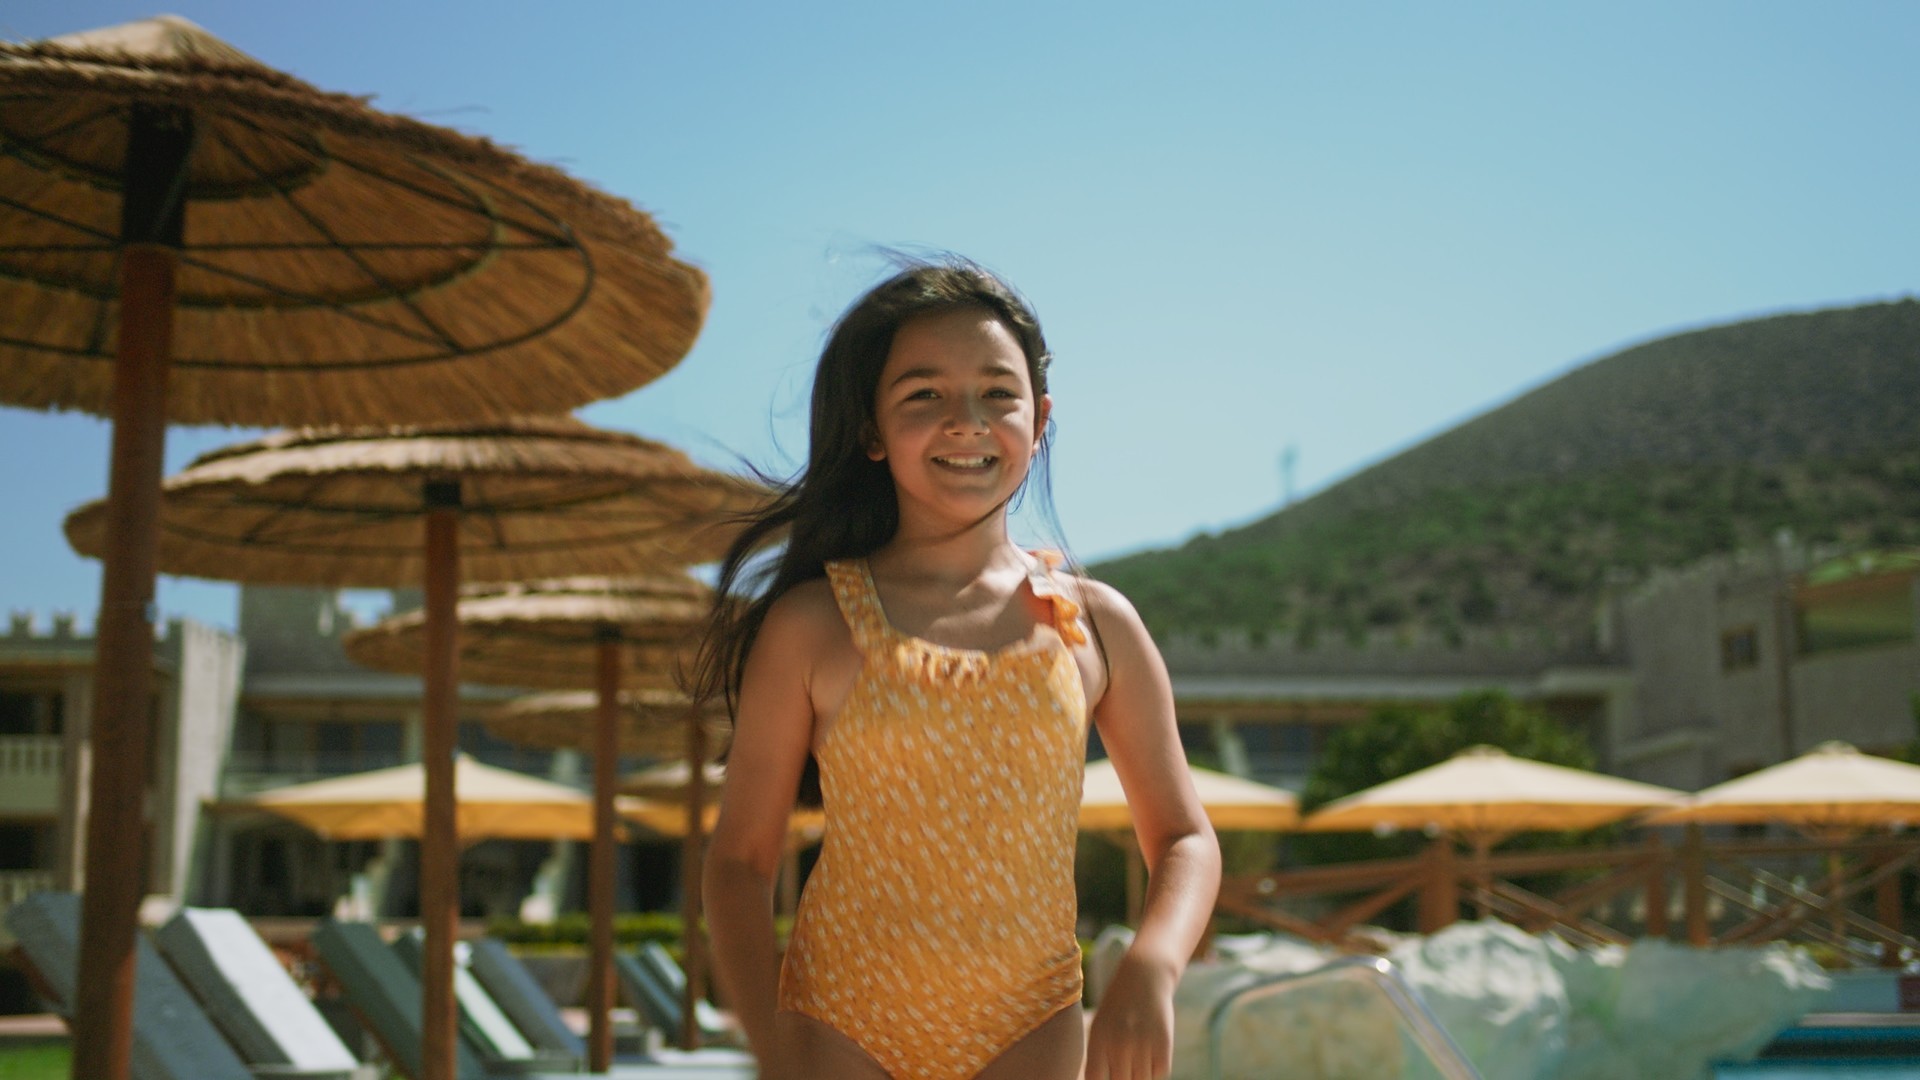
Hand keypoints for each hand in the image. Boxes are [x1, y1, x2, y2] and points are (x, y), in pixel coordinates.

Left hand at [1084, 953, 1177, 1079]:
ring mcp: (1142, 1045)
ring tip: (1137, 1060)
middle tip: (1125, 1067)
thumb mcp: (1100, 1028)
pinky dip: (1155, 1072)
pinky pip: (1159, 1074)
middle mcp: (1119, 1044)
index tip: (1109, 1075)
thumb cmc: (1118, 1008)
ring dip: (1140, 1076)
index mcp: (1098, 1040)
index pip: (1094, 1079)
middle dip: (1124, 1078)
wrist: (1145, 978)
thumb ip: (1099, 1058)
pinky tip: (1151, 1057)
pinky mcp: (1163, 1045)